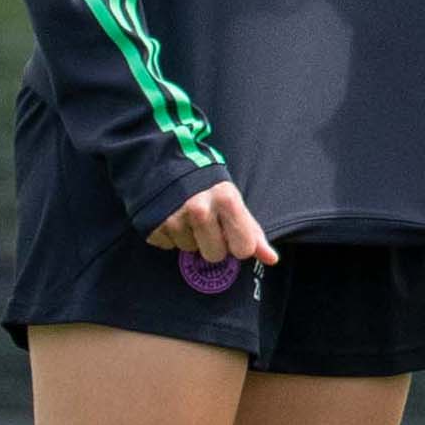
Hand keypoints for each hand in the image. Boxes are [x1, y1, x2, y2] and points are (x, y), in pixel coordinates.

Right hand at [146, 178, 277, 268]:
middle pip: (215, 256)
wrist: (166, 166)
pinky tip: (171, 217)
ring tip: (187, 216)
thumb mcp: (234, 202)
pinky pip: (168, 246)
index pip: (243, 249)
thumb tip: (271, 259)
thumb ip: (253, 232)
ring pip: (190, 251)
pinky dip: (170, 236)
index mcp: (226, 200)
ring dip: (190, 238)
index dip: (238, 244)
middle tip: (208, 224)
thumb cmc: (208, 188)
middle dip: (213, 244)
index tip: (232, 231)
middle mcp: (200, 209)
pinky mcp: (153, 224)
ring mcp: (174, 218)